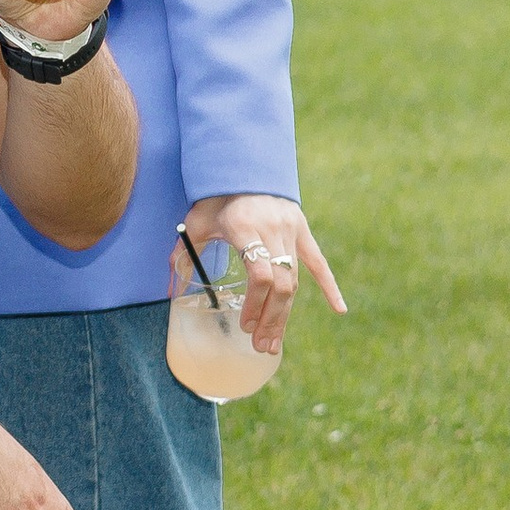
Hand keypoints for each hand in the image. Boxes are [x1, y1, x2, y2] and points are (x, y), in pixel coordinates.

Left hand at [179, 194, 343, 355]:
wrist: (244, 163)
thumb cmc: (216, 196)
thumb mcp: (197, 221)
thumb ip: (185, 252)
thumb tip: (170, 289)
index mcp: (245, 226)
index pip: (259, 273)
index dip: (254, 303)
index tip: (244, 324)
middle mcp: (272, 229)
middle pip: (279, 283)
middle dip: (270, 318)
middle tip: (259, 345)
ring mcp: (292, 230)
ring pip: (294, 279)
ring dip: (285, 313)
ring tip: (273, 342)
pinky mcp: (303, 230)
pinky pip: (319, 262)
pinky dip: (330, 287)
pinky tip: (339, 309)